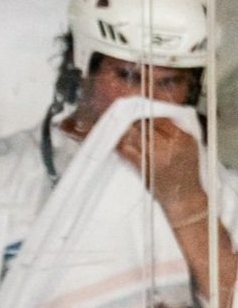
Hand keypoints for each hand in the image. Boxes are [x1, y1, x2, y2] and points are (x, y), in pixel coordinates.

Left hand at [114, 108, 207, 228]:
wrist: (184, 197)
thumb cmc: (187, 172)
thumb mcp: (190, 146)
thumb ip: (176, 131)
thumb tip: (157, 116)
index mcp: (182, 137)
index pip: (161, 119)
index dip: (148, 113)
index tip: (139, 111)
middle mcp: (170, 145)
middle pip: (147, 125)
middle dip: (135, 121)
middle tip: (125, 116)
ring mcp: (156, 156)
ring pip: (136, 136)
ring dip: (127, 131)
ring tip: (121, 127)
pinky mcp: (145, 168)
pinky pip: (128, 152)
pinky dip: (121, 146)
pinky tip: (117, 143)